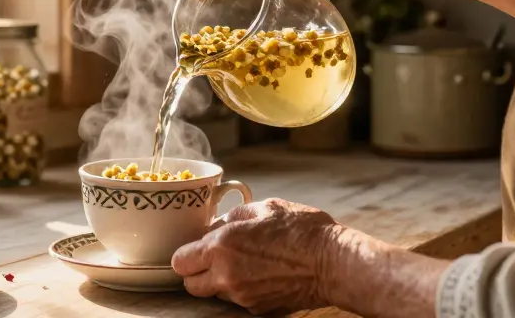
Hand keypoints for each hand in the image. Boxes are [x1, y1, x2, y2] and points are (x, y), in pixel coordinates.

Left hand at [171, 198, 339, 314]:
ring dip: (220, 281)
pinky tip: (261, 275)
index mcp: (222, 245)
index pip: (181, 261)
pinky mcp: (258, 309)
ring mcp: (242, 296)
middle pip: (191, 285)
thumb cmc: (302, 230)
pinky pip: (238, 301)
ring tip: (245, 264)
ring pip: (214, 293)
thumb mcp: (266, 207)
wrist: (333, 263)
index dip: (187, 255)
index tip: (197, 248)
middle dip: (197, 272)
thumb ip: (234, 216)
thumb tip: (219, 224)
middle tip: (214, 259)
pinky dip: (242, 290)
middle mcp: (227, 275)